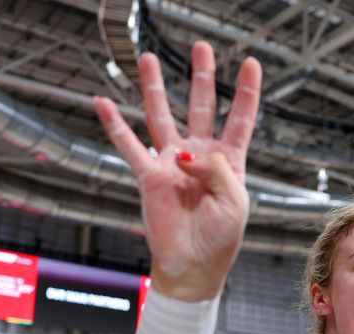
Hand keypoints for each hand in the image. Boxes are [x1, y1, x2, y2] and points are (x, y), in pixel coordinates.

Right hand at [93, 42, 262, 301]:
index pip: (240, 120)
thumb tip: (186, 152)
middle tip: (201, 47)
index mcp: (229, 162)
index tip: (250, 63)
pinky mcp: (150, 175)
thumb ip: (218, 172)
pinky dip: (115, 124)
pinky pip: (129, 145)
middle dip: (202, 76)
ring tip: (148, 58)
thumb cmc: (220, 239)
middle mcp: (200, 156)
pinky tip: (102, 102)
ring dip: (155, 88)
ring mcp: (172, 162)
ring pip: (163, 116)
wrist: (193, 266)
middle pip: (202, 106)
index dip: (246, 92)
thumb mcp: (234, 203)